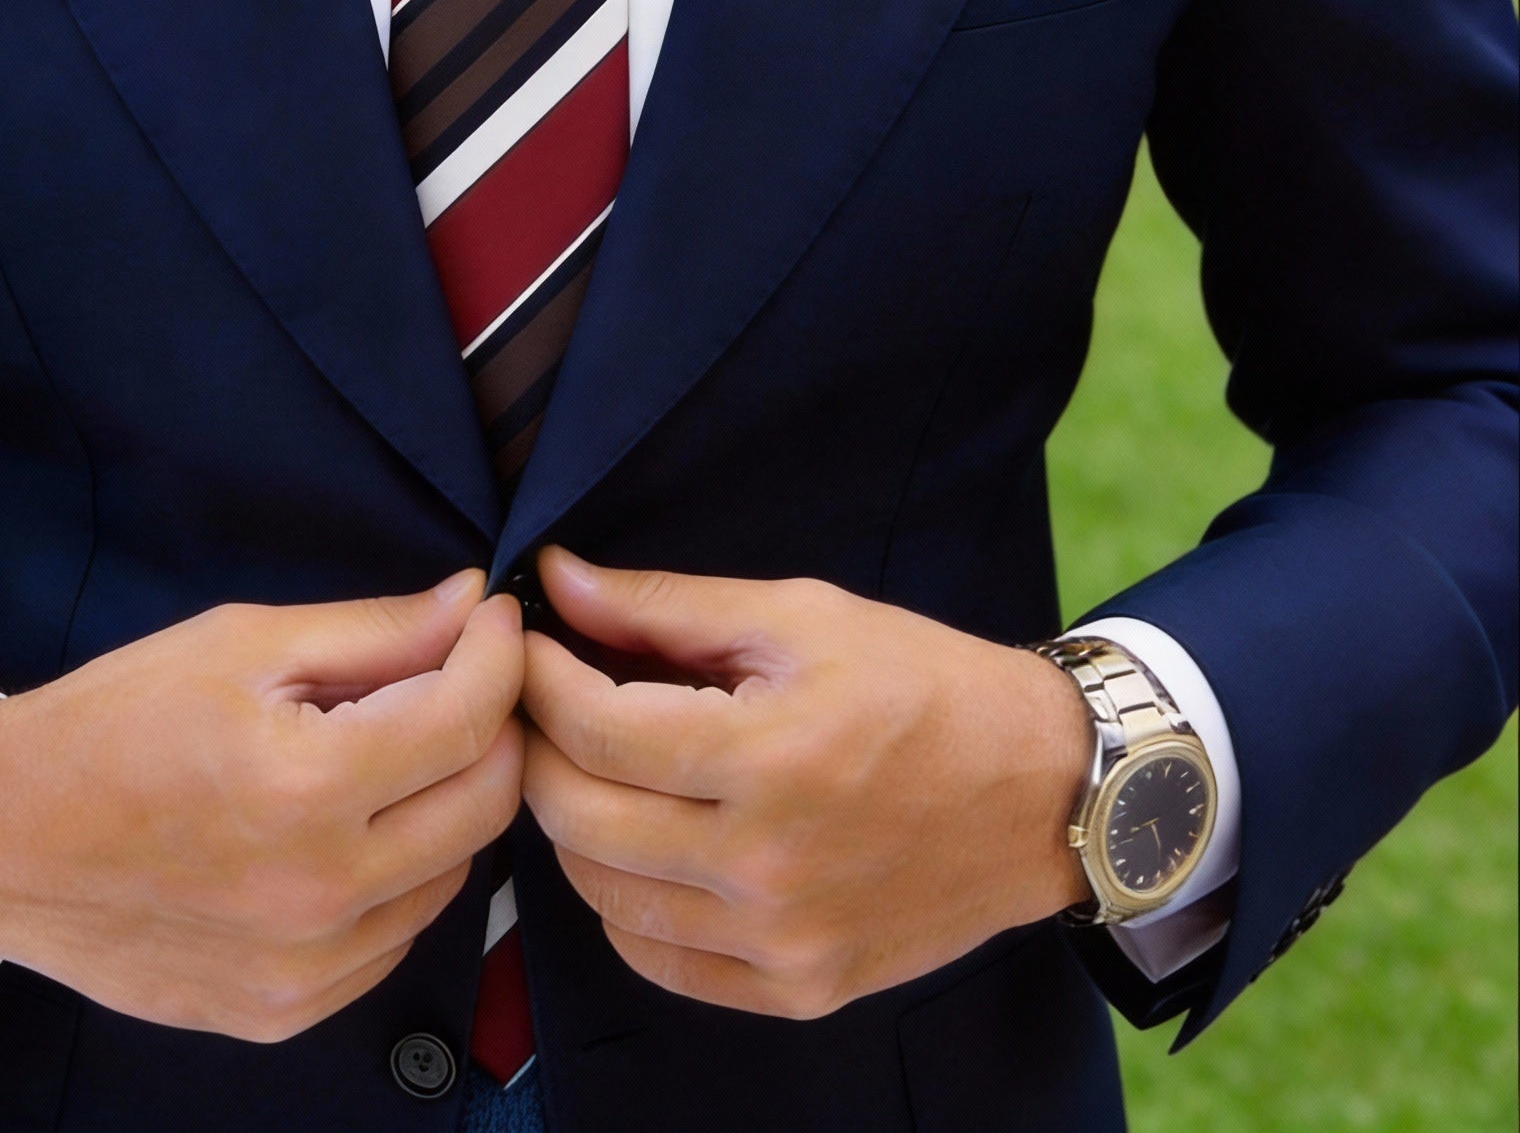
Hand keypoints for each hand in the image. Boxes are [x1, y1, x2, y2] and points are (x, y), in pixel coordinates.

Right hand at [0, 571, 523, 1040]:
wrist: (1, 839)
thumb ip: (373, 631)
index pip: (468, 719)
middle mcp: (318, 892)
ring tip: (393, 751)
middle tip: (462, 678)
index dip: (499, 655)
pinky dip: (401, 875)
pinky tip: (351, 828)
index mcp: (305, 787)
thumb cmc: (114, 722)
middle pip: (486, 804)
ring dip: (448, 803)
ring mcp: (305, 968)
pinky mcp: (286, 1011)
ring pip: (454, 874)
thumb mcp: (241, 643)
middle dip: (494, 726)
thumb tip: (471, 604)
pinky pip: (396, 936)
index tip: (493, 620)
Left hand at [520, 549, 1090, 1019]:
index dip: (538, 677)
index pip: (594, 728)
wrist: (1043, 793)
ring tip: (590, 763)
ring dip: (572, 823)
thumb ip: (667, 606)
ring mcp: (781, 941)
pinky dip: (622, 901)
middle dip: (537, 746)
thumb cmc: (924, 686)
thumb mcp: (800, 616)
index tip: (525, 642)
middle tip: (543, 699)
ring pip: (601, 895)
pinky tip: (640, 842)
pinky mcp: (797, 989)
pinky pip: (656, 958)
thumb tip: (559, 580)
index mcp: (770, 758)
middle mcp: (768, 866)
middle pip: (577, 816)